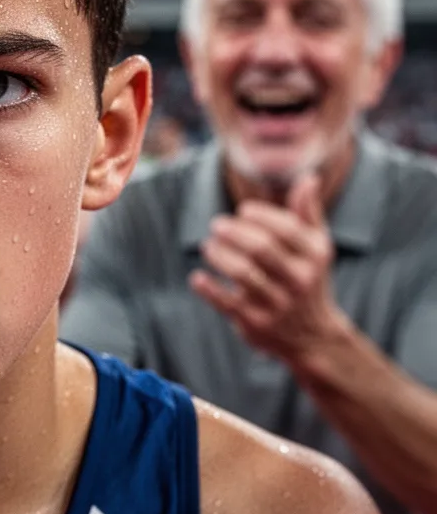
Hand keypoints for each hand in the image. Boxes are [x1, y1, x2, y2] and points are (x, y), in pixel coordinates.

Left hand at [189, 175, 350, 366]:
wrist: (312, 336)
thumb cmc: (307, 279)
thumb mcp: (316, 248)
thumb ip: (308, 213)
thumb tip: (308, 177)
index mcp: (315, 257)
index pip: (286, 229)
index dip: (260, 216)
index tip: (243, 211)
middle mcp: (299, 281)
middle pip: (261, 249)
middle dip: (234, 233)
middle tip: (216, 225)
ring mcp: (277, 304)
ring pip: (243, 274)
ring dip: (219, 255)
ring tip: (208, 246)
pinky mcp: (256, 323)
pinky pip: (227, 303)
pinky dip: (208, 288)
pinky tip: (197, 277)